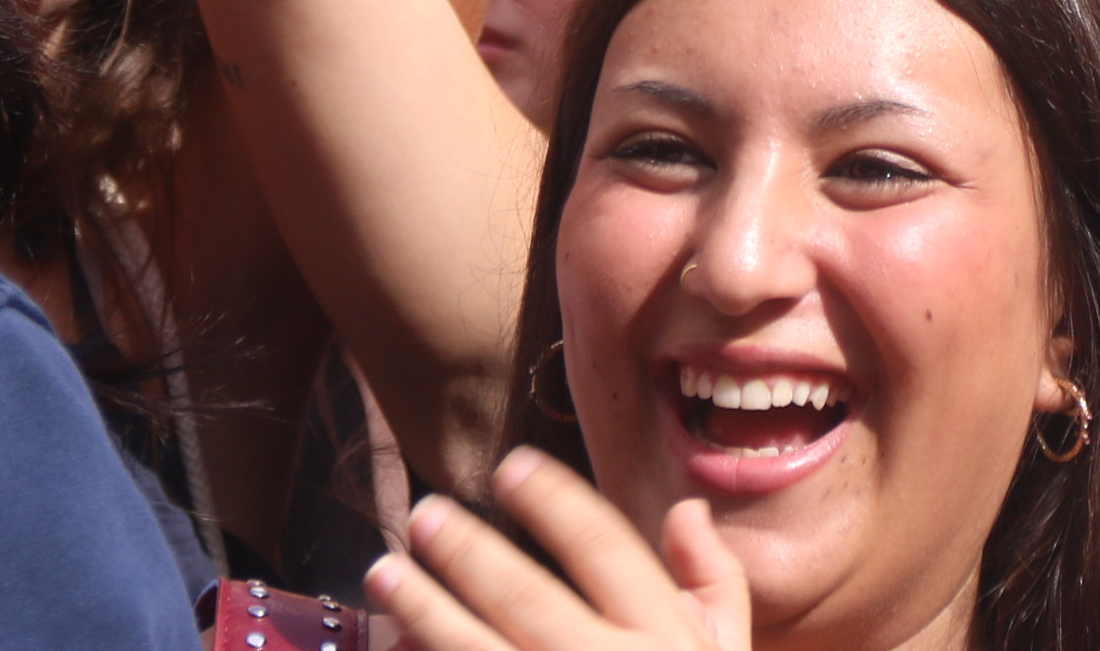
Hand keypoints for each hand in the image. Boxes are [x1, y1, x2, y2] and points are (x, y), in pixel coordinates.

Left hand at [371, 453, 750, 650]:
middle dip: (468, 552)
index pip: (605, 549)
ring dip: (425, 612)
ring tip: (384, 575)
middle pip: (527, 598)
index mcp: (665, 640)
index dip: (554, 502)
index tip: (511, 467)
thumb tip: (684, 511)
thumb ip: (715, 587)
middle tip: (422, 514)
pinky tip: (396, 648)